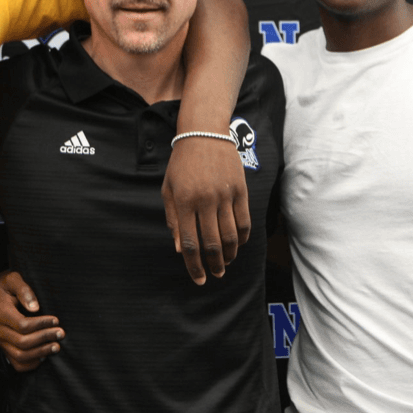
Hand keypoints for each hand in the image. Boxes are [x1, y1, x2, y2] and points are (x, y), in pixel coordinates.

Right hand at [0, 271, 63, 370]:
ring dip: (40, 353)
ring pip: (20, 356)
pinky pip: (17, 364)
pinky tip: (44, 356)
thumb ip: (24, 291)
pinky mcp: (4, 348)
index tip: (56, 320)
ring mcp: (1, 341)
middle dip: (45, 338)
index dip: (42, 324)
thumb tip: (35, 308)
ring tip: (56, 346)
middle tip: (61, 333)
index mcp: (1, 313)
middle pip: (23, 342)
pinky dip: (31, 364)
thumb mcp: (13, 280)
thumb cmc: (4, 286)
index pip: (23, 325)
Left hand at [162, 136, 249, 284]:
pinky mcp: (240, 191)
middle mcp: (205, 200)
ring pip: (231, 236)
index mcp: (184, 201)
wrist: (204, 133)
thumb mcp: (168, 188)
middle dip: (214, 265)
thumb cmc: (182, 163)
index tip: (198, 279)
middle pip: (212, 243)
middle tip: (215, 275)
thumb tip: (179, 248)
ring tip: (225, 263)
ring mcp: (225, 195)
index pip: (189, 242)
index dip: (194, 265)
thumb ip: (173, 218)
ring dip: (229, 255)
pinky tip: (237, 245)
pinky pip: (244, 222)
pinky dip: (242, 238)